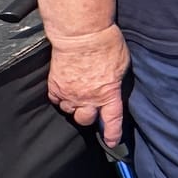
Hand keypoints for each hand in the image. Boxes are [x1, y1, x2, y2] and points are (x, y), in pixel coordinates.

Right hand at [47, 25, 128, 145]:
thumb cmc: (107, 46)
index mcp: (108, 94)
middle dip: (89, 117)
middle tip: (92, 108)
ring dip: (75, 106)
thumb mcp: (122, 66)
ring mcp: (69, 93)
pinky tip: (66, 89)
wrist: (81, 35)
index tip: (112, 142)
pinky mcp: (55, 86)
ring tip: (79, 94)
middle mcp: (87, 98)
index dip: (112, 133)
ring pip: (69, 111)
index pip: (111, 120)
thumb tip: (114, 89)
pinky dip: (61, 98)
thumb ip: (116, 83)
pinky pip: (56, 100)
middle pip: (85, 120)